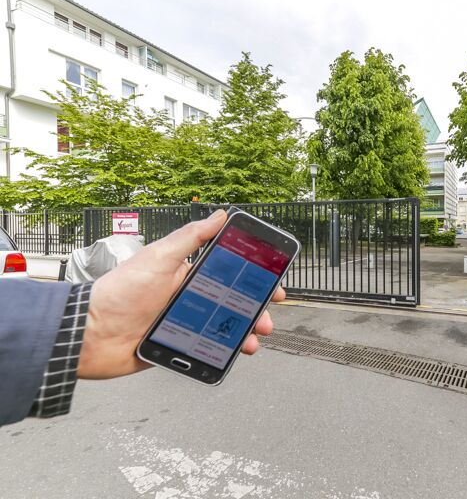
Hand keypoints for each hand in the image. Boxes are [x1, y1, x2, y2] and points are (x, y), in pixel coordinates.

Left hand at [78, 209, 284, 378]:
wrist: (91, 335)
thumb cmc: (121, 292)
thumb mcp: (159, 258)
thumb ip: (190, 237)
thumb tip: (219, 215)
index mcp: (188, 274)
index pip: (229, 272)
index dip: (254, 276)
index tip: (273, 280)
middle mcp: (190, 298)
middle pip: (234, 302)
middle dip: (256, 308)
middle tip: (267, 315)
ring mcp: (187, 323)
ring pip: (227, 327)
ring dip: (246, 332)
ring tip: (254, 338)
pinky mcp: (181, 346)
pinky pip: (210, 349)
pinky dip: (226, 350)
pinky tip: (234, 352)